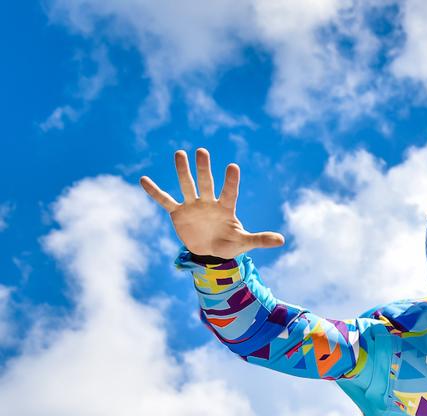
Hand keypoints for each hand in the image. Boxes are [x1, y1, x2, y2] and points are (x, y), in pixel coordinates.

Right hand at [140, 148, 284, 258]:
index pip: (229, 192)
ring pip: (187, 185)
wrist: (210, 251)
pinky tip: (143, 180)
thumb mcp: (244, 243)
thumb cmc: (230, 244)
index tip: (233, 166)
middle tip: (202, 151)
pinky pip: (164, 200)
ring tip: (180, 154)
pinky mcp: (178, 213)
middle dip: (204, 169)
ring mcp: (193, 206)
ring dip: (183, 171)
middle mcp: (209, 203)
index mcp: (226, 208)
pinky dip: (154, 192)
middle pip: (206, 183)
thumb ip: (260, 239)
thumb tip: (282, 240)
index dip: (231, 181)